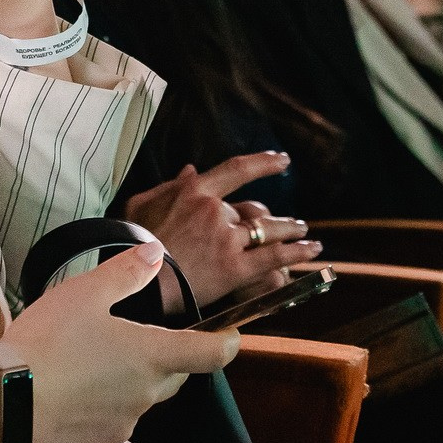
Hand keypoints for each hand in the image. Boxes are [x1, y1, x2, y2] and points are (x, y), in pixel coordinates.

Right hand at [2, 242, 240, 442]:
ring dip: (123, 386)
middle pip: (173, 376)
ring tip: (84, 367)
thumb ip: (124, 274)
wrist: (4, 401)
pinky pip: (105, 425)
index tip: (228, 335)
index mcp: (152, 356)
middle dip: (163, 359)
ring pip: (137, 401)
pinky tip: (65, 396)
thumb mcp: (83, 294)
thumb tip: (156, 254)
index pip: (211, 353)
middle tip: (131, 340)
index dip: (226, 342)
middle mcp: (145, 396)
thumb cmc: (48, 342)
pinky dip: (94, 411)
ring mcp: (121, 427)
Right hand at [120, 153, 321, 302]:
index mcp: (194, 193)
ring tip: (305, 233)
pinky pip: (273, 258)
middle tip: (293, 221)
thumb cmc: (130, 242)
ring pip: (270, 231)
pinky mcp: (234, 269)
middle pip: (255, 210)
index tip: (281, 161)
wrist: (132, 281)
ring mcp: (226, 240)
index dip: (262, 163)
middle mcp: (215, 212)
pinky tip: (312, 250)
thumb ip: (168, 187)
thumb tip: (190, 170)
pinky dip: (297, 253)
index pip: (236, 171)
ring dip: (292, 230)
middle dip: (276, 217)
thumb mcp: (140, 205)